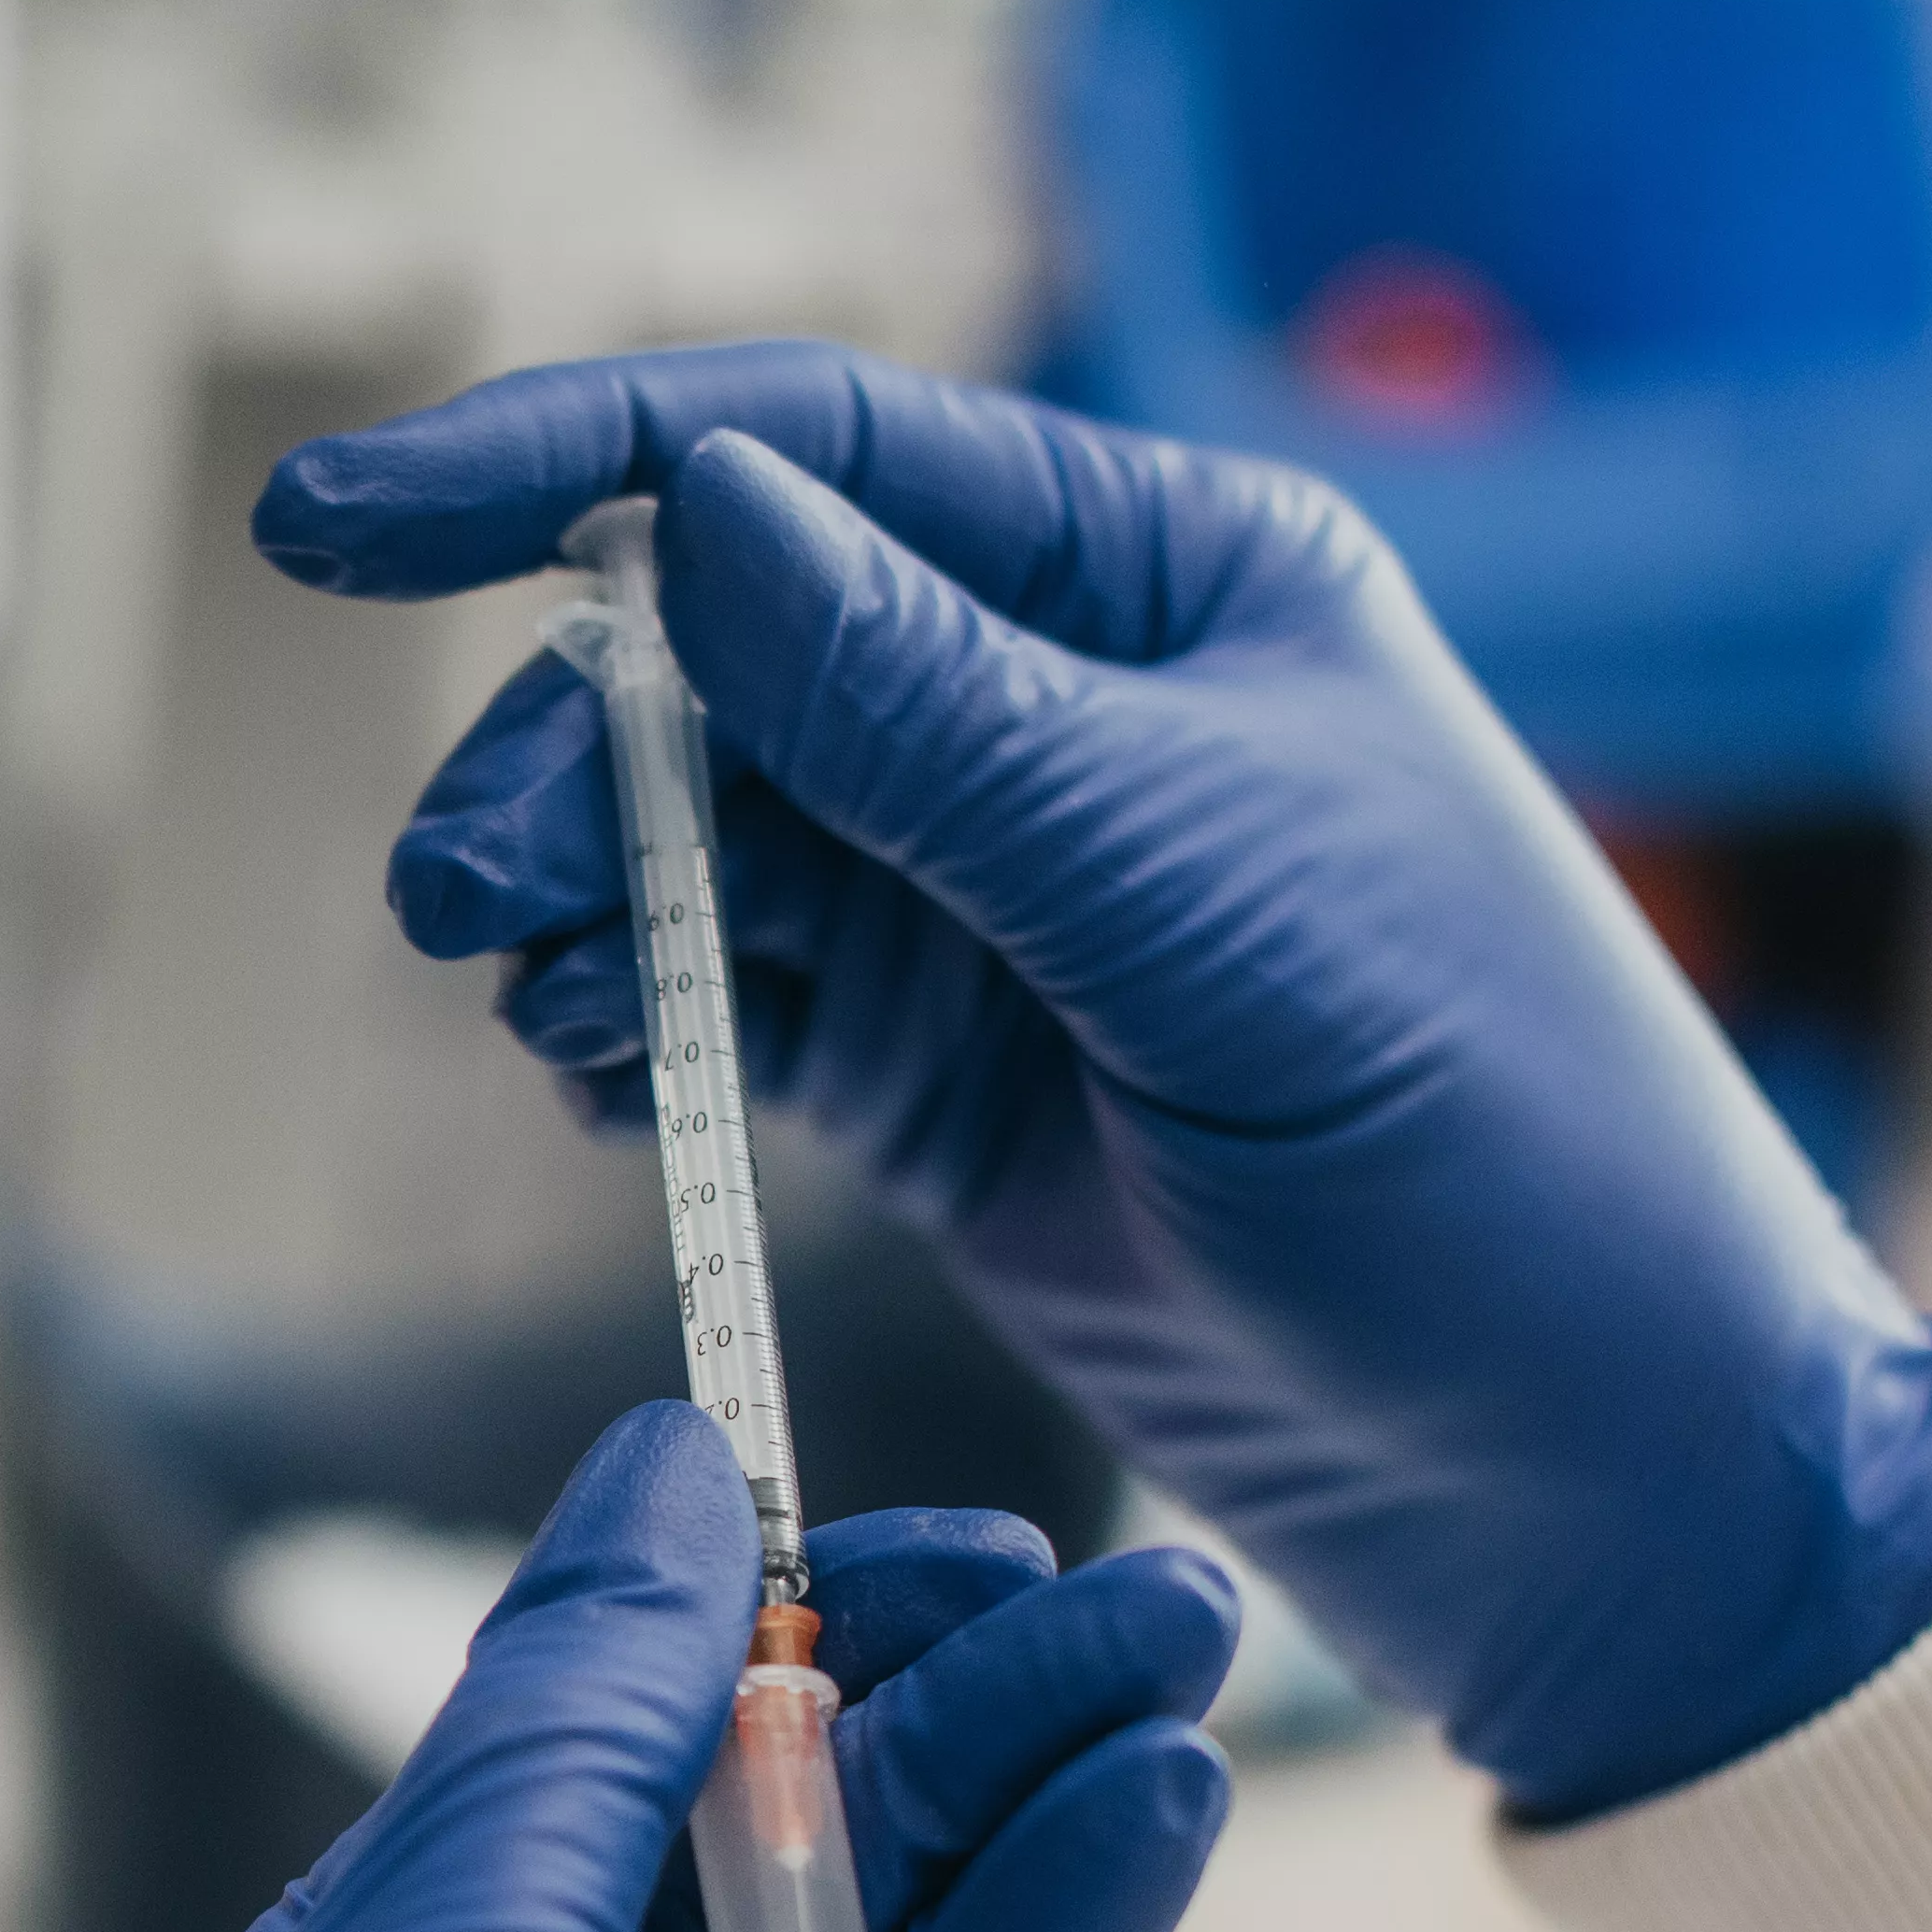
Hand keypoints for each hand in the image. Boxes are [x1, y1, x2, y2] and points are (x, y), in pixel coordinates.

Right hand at [255, 344, 1931, 1818]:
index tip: (328, 519)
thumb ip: (939, 719)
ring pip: (688, 830)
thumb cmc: (1498, 1155)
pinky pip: (720, 995)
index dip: (560, 461)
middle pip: (710, 653)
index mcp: (1166, 576)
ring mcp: (989, 896)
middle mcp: (1060, 705)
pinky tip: (600, 1083)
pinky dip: (627, 1023)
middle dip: (559, 752)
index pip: (813, 445)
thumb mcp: (1211, 907)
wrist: (1603, 1486)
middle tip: (457, 899)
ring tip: (533, 1008)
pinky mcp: (937, 1074)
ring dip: (571, 895)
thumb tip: (701, 512)